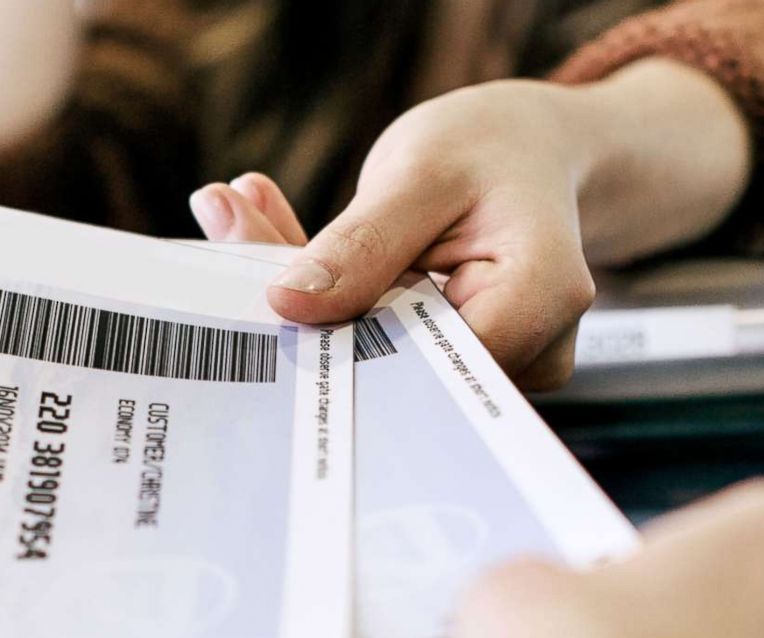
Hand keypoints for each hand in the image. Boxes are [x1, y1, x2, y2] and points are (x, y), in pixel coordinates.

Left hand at [194, 60, 750, 389]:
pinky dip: (320, 291)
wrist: (529, 149)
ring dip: (301, 291)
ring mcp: (484, 364)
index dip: (341, 342)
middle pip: (390, 362)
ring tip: (238, 212)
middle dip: (300, 304)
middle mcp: (524, 351)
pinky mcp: (442, 360)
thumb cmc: (493, 147)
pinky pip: (369, 340)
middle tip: (225, 220)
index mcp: (538, 300)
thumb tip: (290, 307)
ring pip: (370, 352)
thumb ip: (362, 244)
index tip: (261, 288)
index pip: (424, 360)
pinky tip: (268, 227)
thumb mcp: (423, 172)